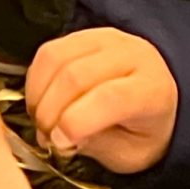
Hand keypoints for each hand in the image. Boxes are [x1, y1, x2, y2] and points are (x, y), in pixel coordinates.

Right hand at [26, 28, 178, 174]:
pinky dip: (35, 82)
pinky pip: (47, 53)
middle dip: (50, 113)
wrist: (154, 100)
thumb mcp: (130, 153)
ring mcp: (106, 40)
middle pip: (76, 76)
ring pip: (56, 59)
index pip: (111, 97)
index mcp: (152, 89)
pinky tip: (41, 102)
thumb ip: (96, 144)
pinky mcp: (83, 35)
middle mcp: (132, 55)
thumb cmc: (143, 129)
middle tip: (47, 138)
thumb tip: (59, 136)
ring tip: (42, 122)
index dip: (77, 121)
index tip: (59, 142)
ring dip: (39, 96)